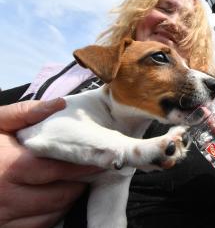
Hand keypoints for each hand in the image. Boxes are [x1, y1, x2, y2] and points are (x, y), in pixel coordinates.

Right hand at [0, 99, 99, 227]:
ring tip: (72, 184)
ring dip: (66, 201)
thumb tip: (60, 103)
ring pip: (51, 215)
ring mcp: (2, 216)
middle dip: (78, 184)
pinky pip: (38, 227)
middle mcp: (6, 196)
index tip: (100, 161)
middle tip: (88, 173)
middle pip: (59, 196)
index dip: (82, 167)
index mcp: (8, 166)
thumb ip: (25, 113)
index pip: (58, 171)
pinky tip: (53, 200)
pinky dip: (51, 215)